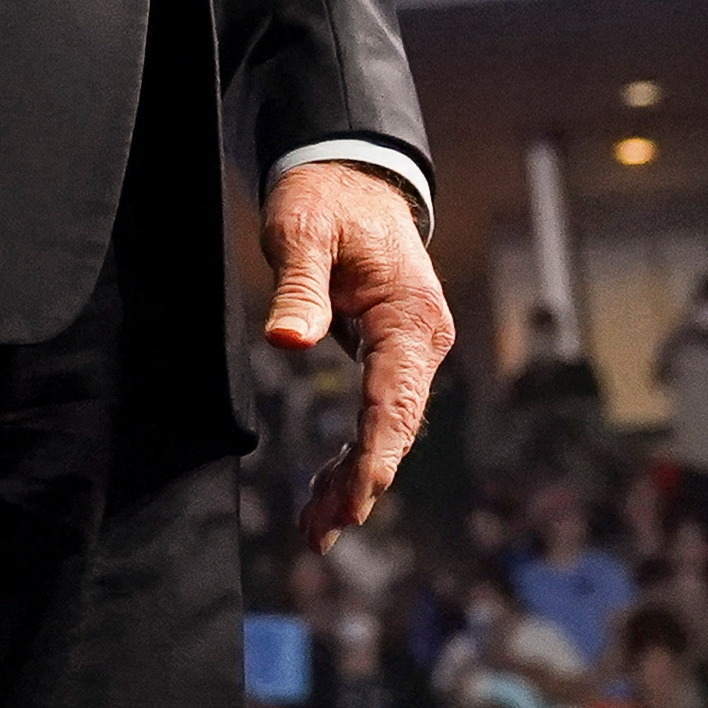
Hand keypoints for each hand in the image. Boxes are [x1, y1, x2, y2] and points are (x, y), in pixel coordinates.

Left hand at [262, 157, 454, 546]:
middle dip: (361, 482)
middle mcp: (421, 341)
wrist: (353, 177)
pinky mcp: (390, 355)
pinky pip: (375, 413)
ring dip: (354, 478)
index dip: (375, 453)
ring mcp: (410, 352)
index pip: (394, 399)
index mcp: (409, 317)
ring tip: (315, 528)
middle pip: (395, 427)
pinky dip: (354, 452)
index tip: (355, 496)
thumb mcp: (303, 231)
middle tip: (320, 530)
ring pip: (386, 429)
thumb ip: (299, 287)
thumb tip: (286, 341)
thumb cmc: (327, 199)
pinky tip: (327, 489)